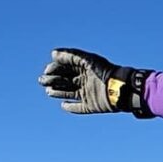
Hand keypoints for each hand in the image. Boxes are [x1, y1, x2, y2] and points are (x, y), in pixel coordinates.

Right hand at [37, 48, 153, 115]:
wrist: (120, 88)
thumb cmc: (105, 71)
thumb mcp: (87, 60)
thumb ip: (70, 56)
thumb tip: (53, 53)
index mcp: (85, 69)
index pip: (66, 68)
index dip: (55, 68)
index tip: (47, 70)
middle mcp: (86, 81)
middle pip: (65, 80)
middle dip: (53, 80)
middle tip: (43, 81)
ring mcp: (89, 94)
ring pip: (69, 93)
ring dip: (58, 92)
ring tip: (48, 92)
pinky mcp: (92, 106)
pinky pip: (79, 108)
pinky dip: (71, 107)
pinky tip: (63, 106)